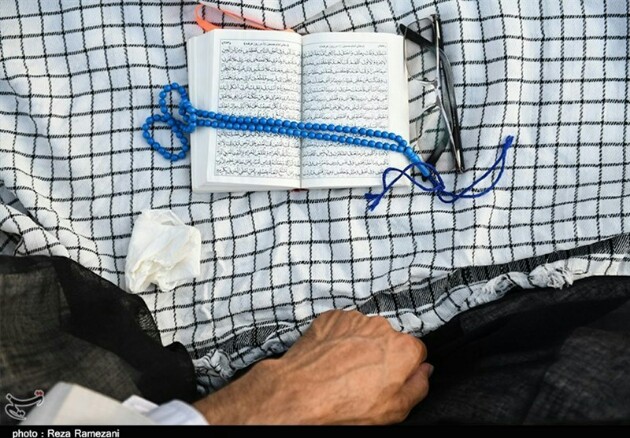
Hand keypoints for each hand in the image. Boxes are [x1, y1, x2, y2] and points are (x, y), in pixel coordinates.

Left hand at [194, 310, 431, 423]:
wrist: (300, 393)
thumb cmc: (346, 404)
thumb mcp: (396, 409)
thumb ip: (418, 386)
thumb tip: (425, 371)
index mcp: (404, 347)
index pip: (416, 351)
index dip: (405, 368)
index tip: (391, 379)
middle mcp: (382, 326)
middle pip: (389, 339)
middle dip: (381, 354)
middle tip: (364, 377)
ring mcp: (355, 318)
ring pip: (365, 331)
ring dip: (359, 344)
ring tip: (343, 369)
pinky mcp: (331, 317)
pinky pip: (342, 326)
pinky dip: (338, 338)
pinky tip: (330, 358)